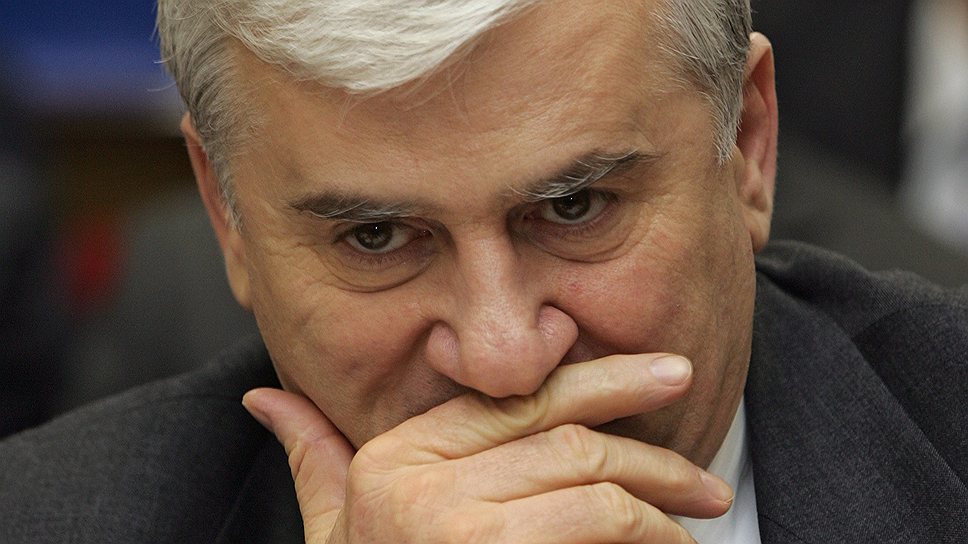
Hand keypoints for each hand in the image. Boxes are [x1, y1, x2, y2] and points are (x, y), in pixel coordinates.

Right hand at [243, 353, 732, 542]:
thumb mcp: (335, 537)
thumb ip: (314, 461)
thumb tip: (265, 399)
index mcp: (390, 463)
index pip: (512, 401)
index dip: (598, 381)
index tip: (661, 375)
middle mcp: (422, 489)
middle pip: (566, 436)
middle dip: (650, 441)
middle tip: (705, 467)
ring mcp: (465, 532)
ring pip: (597, 486)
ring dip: (662, 502)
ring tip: (700, 515)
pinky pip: (605, 527)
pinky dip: (650, 539)